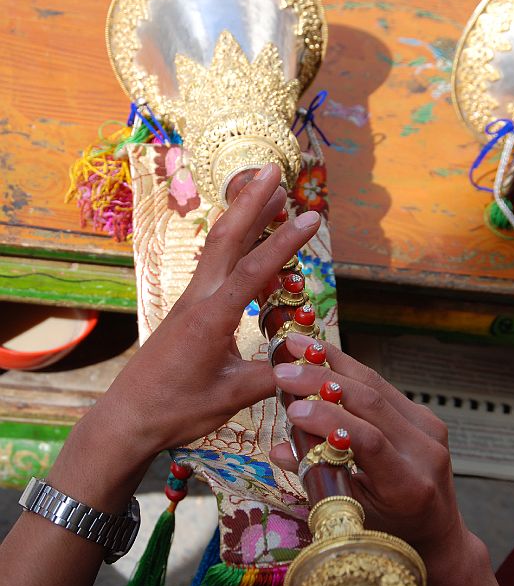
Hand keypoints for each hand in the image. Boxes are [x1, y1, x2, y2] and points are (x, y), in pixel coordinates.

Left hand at [97, 165, 320, 458]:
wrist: (129, 416)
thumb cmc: (176, 410)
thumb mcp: (230, 398)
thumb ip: (270, 376)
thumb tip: (306, 362)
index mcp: (212, 318)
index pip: (254, 271)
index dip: (284, 242)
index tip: (312, 216)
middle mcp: (198, 299)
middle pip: (227, 238)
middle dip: (252, 201)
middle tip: (274, 169)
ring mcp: (190, 300)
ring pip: (218, 247)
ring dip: (241, 215)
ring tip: (267, 190)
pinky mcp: (187, 308)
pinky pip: (213, 265)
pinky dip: (233, 242)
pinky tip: (247, 240)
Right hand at [270, 332, 463, 562]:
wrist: (437, 531)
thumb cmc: (388, 530)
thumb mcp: (350, 512)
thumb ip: (317, 479)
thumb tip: (277, 449)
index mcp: (407, 485)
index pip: (367, 440)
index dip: (329, 419)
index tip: (293, 409)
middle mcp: (425, 452)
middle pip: (372, 402)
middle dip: (322, 381)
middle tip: (284, 370)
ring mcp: (430, 429)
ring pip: (376, 385)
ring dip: (332, 362)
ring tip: (297, 347)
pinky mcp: (426, 415)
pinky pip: (382, 386)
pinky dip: (348, 370)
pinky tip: (320, 355)